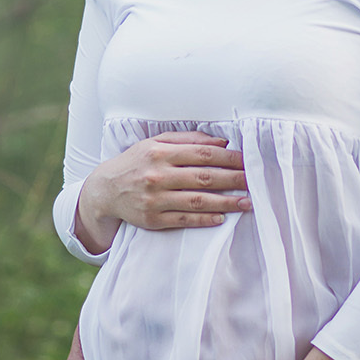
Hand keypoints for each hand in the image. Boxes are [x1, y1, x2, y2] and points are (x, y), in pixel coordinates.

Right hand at [74, 131, 249, 253]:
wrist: (105, 189)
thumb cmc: (136, 162)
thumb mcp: (155, 143)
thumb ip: (187, 140)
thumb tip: (221, 142)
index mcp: (160, 152)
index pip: (202, 154)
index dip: (229, 158)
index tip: (248, 161)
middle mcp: (157, 175)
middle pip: (204, 177)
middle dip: (233, 179)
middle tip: (255, 182)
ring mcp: (155, 199)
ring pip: (197, 201)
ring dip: (226, 202)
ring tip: (247, 203)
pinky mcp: (152, 219)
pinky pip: (184, 219)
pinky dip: (204, 219)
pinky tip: (221, 217)